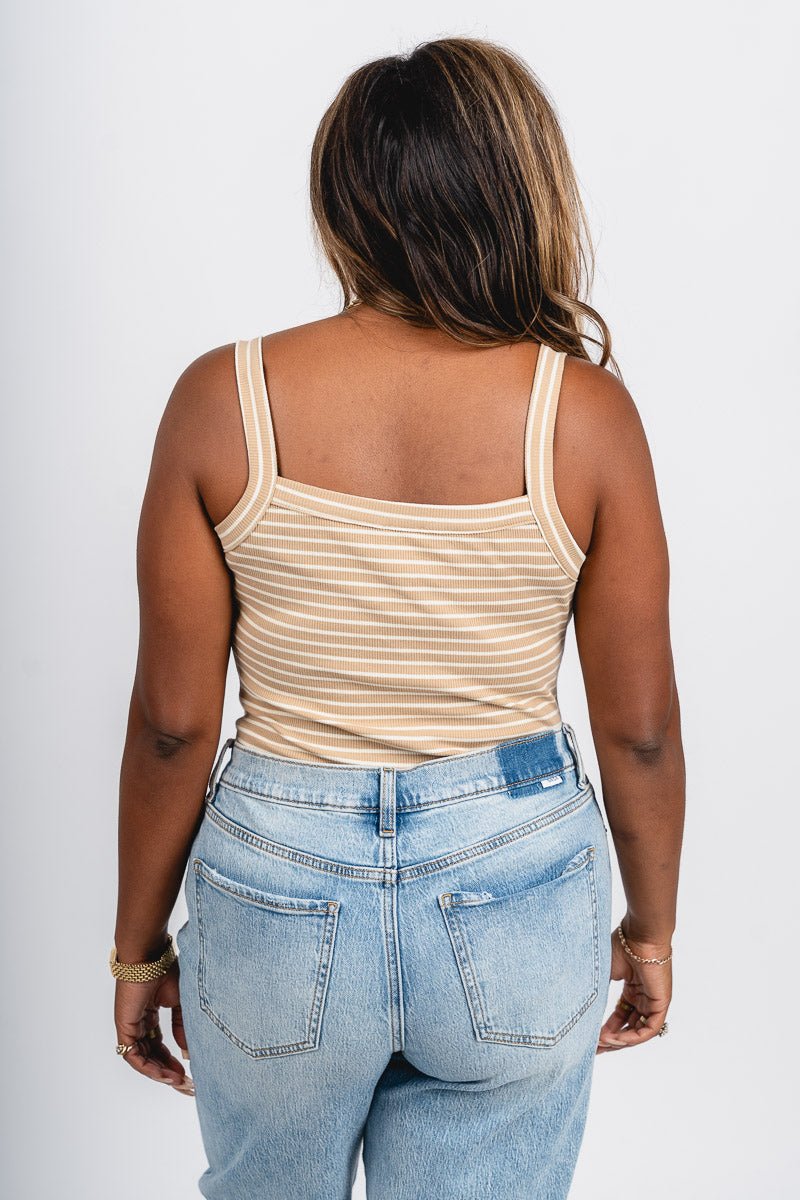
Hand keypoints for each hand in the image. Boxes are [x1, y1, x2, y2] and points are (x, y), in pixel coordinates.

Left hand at [113, 960, 194, 1094]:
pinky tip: (163, 1074)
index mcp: (150, 1015)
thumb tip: (186, 1052)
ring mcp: (130, 1026)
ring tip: (176, 1082)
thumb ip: (182, 1027)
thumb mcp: (180, 1003)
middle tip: (184, 1084)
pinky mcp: (124, 1027)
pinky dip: (147, 1067)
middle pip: (151, 1056)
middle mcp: (138, 1023)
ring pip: (142, 1059)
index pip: (159, 1046)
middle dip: (166, 1072)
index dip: (171, 1061)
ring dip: (158, 1073)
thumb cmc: (165, 971)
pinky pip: (133, 1055)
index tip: (187, 1073)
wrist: (150, 957)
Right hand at [597, 919, 671, 1053]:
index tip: (591, 1039)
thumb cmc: (621, 946)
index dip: (607, 1029)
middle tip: (594, 1049)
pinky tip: (615, 1039)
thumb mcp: (605, 973)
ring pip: (638, 1032)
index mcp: (632, 988)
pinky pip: (648, 1029)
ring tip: (600, 1044)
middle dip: (611, 1040)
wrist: (638, 935)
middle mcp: (644, 997)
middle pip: (628, 1027)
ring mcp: (654, 1002)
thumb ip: (598, 993)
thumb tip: (582, 1009)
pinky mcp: (661, 1004)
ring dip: (620, 1041)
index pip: (621, 1016)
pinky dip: (632, 1037)